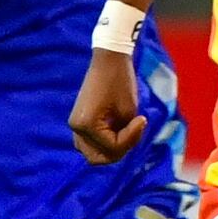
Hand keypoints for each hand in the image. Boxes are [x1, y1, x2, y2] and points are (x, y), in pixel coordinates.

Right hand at [69, 49, 145, 163]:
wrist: (108, 61)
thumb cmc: (121, 82)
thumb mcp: (129, 111)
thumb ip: (126, 135)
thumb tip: (121, 149)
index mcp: (86, 125)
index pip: (112, 148)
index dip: (131, 138)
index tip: (142, 119)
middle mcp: (76, 128)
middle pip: (98, 157)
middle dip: (120, 150)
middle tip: (134, 131)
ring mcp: (75, 126)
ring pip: (93, 152)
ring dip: (111, 148)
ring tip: (127, 131)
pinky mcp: (79, 122)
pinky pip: (90, 143)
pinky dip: (105, 142)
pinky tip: (119, 130)